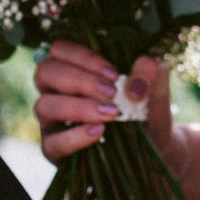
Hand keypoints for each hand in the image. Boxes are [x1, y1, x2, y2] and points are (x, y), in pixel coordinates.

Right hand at [34, 42, 173, 165]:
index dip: (83, 57)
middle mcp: (55, 91)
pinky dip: (75, 136)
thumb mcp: (155, 91)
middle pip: (45, 72)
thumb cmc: (145, 111)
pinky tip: (99, 131)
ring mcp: (51, 121)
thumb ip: (152, 75)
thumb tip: (136, 83)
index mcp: (73, 68)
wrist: (153, 148)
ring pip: (44, 105)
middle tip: (111, 92)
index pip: (59, 49)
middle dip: (80, 80)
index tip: (113, 73)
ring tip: (110, 113)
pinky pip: (52, 143)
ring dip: (78, 107)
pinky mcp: (54, 149)